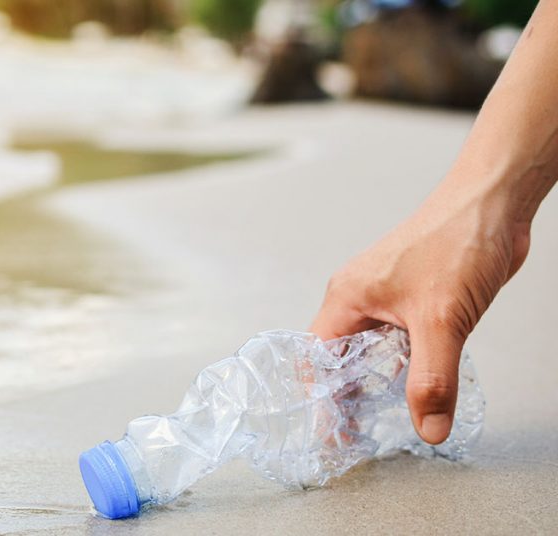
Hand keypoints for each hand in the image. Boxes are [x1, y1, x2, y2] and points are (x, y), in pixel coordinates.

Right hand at [310, 181, 530, 443]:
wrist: (494, 204)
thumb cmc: (457, 240)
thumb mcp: (442, 321)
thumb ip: (432, 379)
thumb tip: (428, 426)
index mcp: (347, 297)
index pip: (316, 358)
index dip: (322, 398)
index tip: (334, 433)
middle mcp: (360, 296)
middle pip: (338, 357)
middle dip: (345, 395)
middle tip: (358, 433)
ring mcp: (386, 296)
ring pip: (370, 349)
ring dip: (376, 380)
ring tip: (383, 416)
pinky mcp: (414, 297)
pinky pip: (397, 340)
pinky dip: (402, 365)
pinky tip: (417, 382)